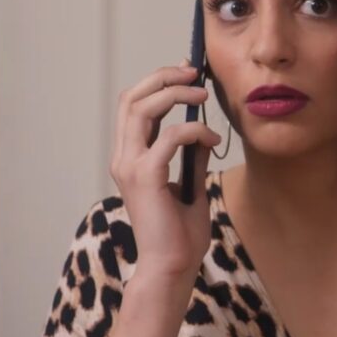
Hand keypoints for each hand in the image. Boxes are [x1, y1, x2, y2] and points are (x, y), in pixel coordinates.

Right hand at [109, 59, 221, 280]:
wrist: (173, 266)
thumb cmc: (180, 232)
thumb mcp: (190, 184)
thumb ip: (191, 157)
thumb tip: (203, 131)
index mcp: (130, 158)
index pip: (134, 105)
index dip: (158, 82)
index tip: (187, 70)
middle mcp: (124, 158)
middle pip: (132, 98)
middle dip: (164, 77)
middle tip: (194, 72)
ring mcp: (130, 167)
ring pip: (142, 109)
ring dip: (176, 93)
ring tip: (203, 94)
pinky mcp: (146, 177)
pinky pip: (170, 136)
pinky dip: (194, 130)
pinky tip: (213, 141)